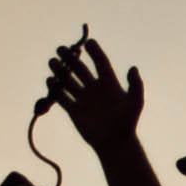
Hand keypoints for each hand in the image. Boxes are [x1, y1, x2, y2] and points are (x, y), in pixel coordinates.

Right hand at [44, 36, 143, 155]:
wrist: (115, 143)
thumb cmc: (127, 122)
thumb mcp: (135, 102)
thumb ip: (135, 84)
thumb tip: (133, 67)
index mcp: (109, 83)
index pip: (101, 62)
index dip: (95, 52)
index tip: (88, 43)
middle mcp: (94, 88)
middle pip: (80, 69)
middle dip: (70, 58)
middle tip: (61, 48)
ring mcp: (83, 99)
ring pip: (69, 81)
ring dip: (60, 71)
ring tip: (52, 62)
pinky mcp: (74, 110)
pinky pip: (62, 97)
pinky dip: (55, 90)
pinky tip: (50, 81)